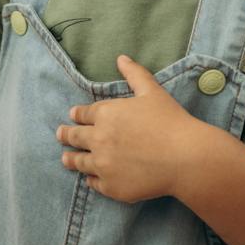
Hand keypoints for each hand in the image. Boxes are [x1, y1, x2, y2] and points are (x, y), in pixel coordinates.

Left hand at [56, 55, 205, 202]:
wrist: (185, 158)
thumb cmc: (170, 121)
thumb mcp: (152, 91)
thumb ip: (134, 74)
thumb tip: (121, 58)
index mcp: (105, 114)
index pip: (83, 114)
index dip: (77, 114)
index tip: (72, 115)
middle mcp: (98, 139)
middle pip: (74, 137)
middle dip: (66, 135)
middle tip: (60, 134)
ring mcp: (103, 165)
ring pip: (79, 162)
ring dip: (70, 159)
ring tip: (65, 159)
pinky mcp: (111, 186)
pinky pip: (94, 183)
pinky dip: (91, 180)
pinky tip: (90, 179)